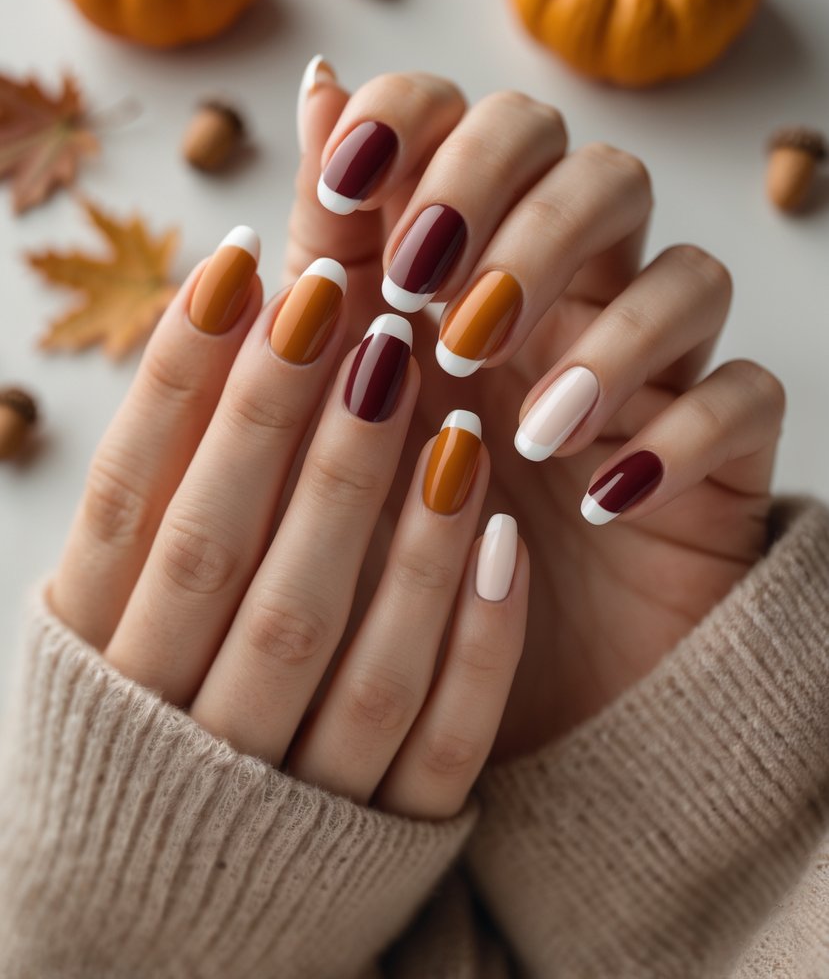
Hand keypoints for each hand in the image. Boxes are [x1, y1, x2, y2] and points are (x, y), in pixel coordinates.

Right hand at [48, 231, 528, 820]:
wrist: (161, 921)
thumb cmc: (142, 722)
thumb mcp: (114, 621)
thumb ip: (156, 503)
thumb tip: (220, 324)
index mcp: (88, 667)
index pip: (127, 500)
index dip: (175, 376)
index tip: (235, 264)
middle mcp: (168, 730)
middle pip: (224, 553)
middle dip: (280, 418)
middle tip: (341, 296)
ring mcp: (273, 793)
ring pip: (332, 642)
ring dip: (389, 514)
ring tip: (439, 401)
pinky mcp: (370, 841)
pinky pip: (430, 741)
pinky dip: (469, 642)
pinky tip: (504, 535)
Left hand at [288, 63, 784, 761]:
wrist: (476, 668)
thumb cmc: (395, 513)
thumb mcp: (339, 376)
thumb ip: (333, 238)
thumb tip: (315, 83)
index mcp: (473, 262)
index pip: (475, 122)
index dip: (420, 124)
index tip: (347, 190)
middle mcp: (573, 294)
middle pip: (598, 171)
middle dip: (526, 225)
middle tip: (450, 323)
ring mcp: (655, 366)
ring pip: (690, 273)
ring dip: (608, 338)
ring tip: (526, 431)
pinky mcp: (718, 447)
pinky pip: (748, 396)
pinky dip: (679, 435)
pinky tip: (604, 493)